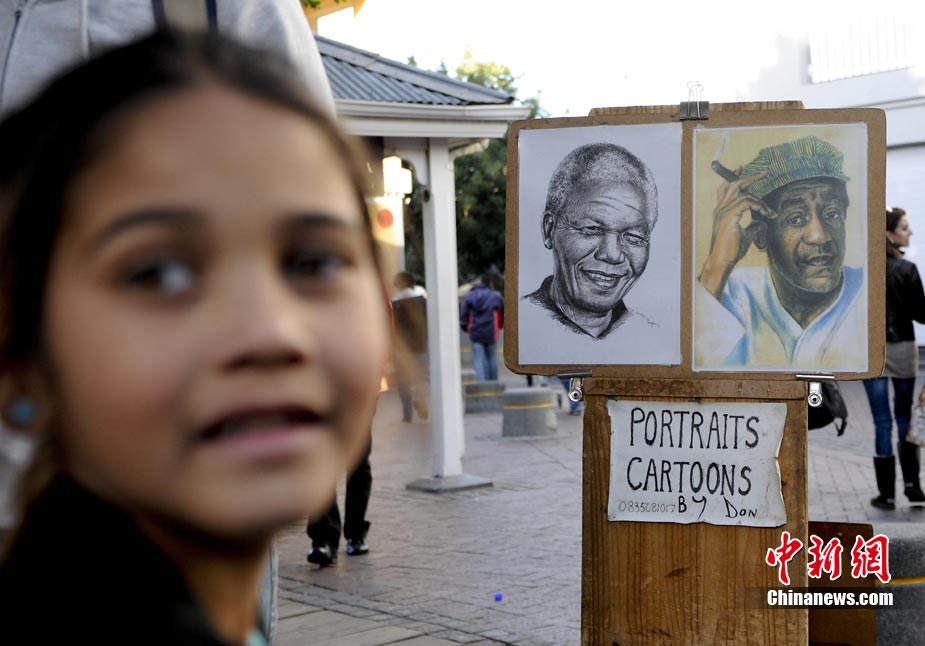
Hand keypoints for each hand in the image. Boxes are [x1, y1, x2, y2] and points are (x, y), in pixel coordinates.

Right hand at [699, 172, 774, 298]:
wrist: (721, 261)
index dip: (736, 179)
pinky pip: (748, 202)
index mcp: (721, 211)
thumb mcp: (746, 236)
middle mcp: (720, 209)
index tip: (747, 172)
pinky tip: (766, 214)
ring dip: (760, 201)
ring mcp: (723, 211)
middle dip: (750, 177)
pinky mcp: (729, 216)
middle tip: (764, 173)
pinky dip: (759, 206)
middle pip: (734, 184)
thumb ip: (753, 227)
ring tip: (769, 211)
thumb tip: (762, 223)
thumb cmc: (731, 251)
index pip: (727, 189)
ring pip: (743, 192)